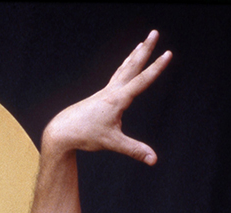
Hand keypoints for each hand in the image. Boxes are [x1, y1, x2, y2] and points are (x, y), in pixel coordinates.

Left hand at [43, 30, 171, 164]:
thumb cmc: (85, 136)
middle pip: (132, 66)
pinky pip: (116, 77)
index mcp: (117, 100)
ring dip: (134, 55)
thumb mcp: (113, 144)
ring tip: (143, 43)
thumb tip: (153, 160)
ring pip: (123, 69)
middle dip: (145, 50)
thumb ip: (135, 150)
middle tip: (154, 33)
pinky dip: (124, 67)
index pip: (141, 81)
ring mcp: (105, 92)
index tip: (168, 53)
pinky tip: (126, 66)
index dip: (156, 68)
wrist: (62, 131)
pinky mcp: (100, 97)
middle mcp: (111, 91)